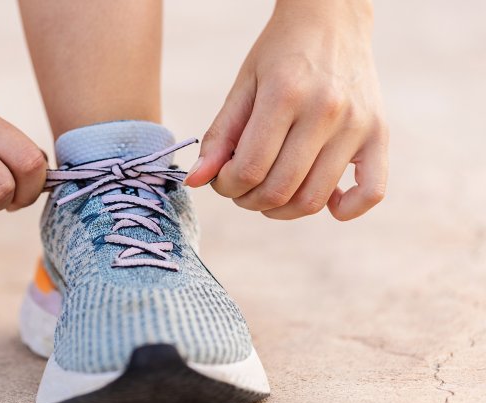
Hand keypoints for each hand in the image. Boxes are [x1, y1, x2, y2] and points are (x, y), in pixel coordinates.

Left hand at [184, 0, 387, 220]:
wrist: (332, 18)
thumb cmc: (280, 53)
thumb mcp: (243, 86)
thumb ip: (219, 135)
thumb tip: (196, 181)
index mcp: (285, 94)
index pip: (250, 168)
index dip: (227, 186)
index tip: (222, 179)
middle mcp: (326, 110)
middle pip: (280, 189)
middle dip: (248, 200)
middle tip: (241, 188)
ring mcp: (357, 124)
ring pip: (314, 199)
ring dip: (282, 210)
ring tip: (269, 192)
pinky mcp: (379, 133)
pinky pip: (371, 192)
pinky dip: (344, 209)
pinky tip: (325, 201)